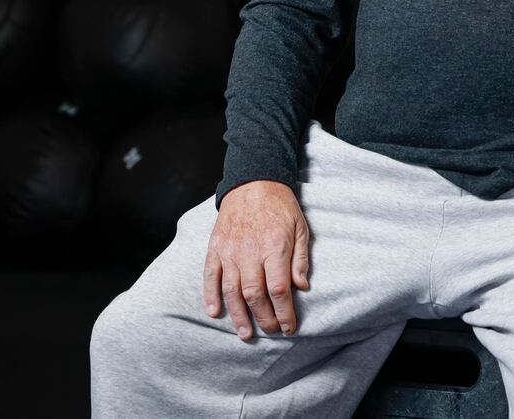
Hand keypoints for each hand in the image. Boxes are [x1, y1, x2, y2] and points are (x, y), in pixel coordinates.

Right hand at [202, 181, 310, 340]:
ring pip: (232, 291)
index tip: (289, 326)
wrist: (253, 181)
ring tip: (246, 333)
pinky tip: (215, 312)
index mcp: (275, 248)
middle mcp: (250, 252)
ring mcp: (230, 251)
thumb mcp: (301, 227)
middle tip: (271, 331)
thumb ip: (301, 259)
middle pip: (255, 296)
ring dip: (239, 316)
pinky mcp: (216, 248)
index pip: (279, 290)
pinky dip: (211, 296)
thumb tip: (301, 287)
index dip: (285, 313)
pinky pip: (211, 276)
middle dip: (264, 318)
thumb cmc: (281, 205)